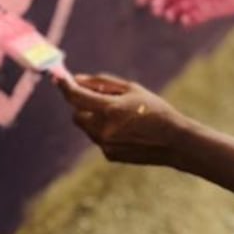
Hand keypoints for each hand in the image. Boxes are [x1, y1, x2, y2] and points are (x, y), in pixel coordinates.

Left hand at [57, 72, 190, 165]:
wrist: (174, 141)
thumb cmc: (155, 110)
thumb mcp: (132, 89)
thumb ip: (101, 83)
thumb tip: (76, 80)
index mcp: (110, 109)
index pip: (75, 97)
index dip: (65, 86)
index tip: (60, 78)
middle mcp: (103, 129)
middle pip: (76, 115)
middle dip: (82, 106)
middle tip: (98, 98)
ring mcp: (105, 145)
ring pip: (87, 127)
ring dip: (94, 118)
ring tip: (120, 115)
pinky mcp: (109, 155)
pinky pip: (98, 139)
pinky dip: (105, 131)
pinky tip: (126, 130)